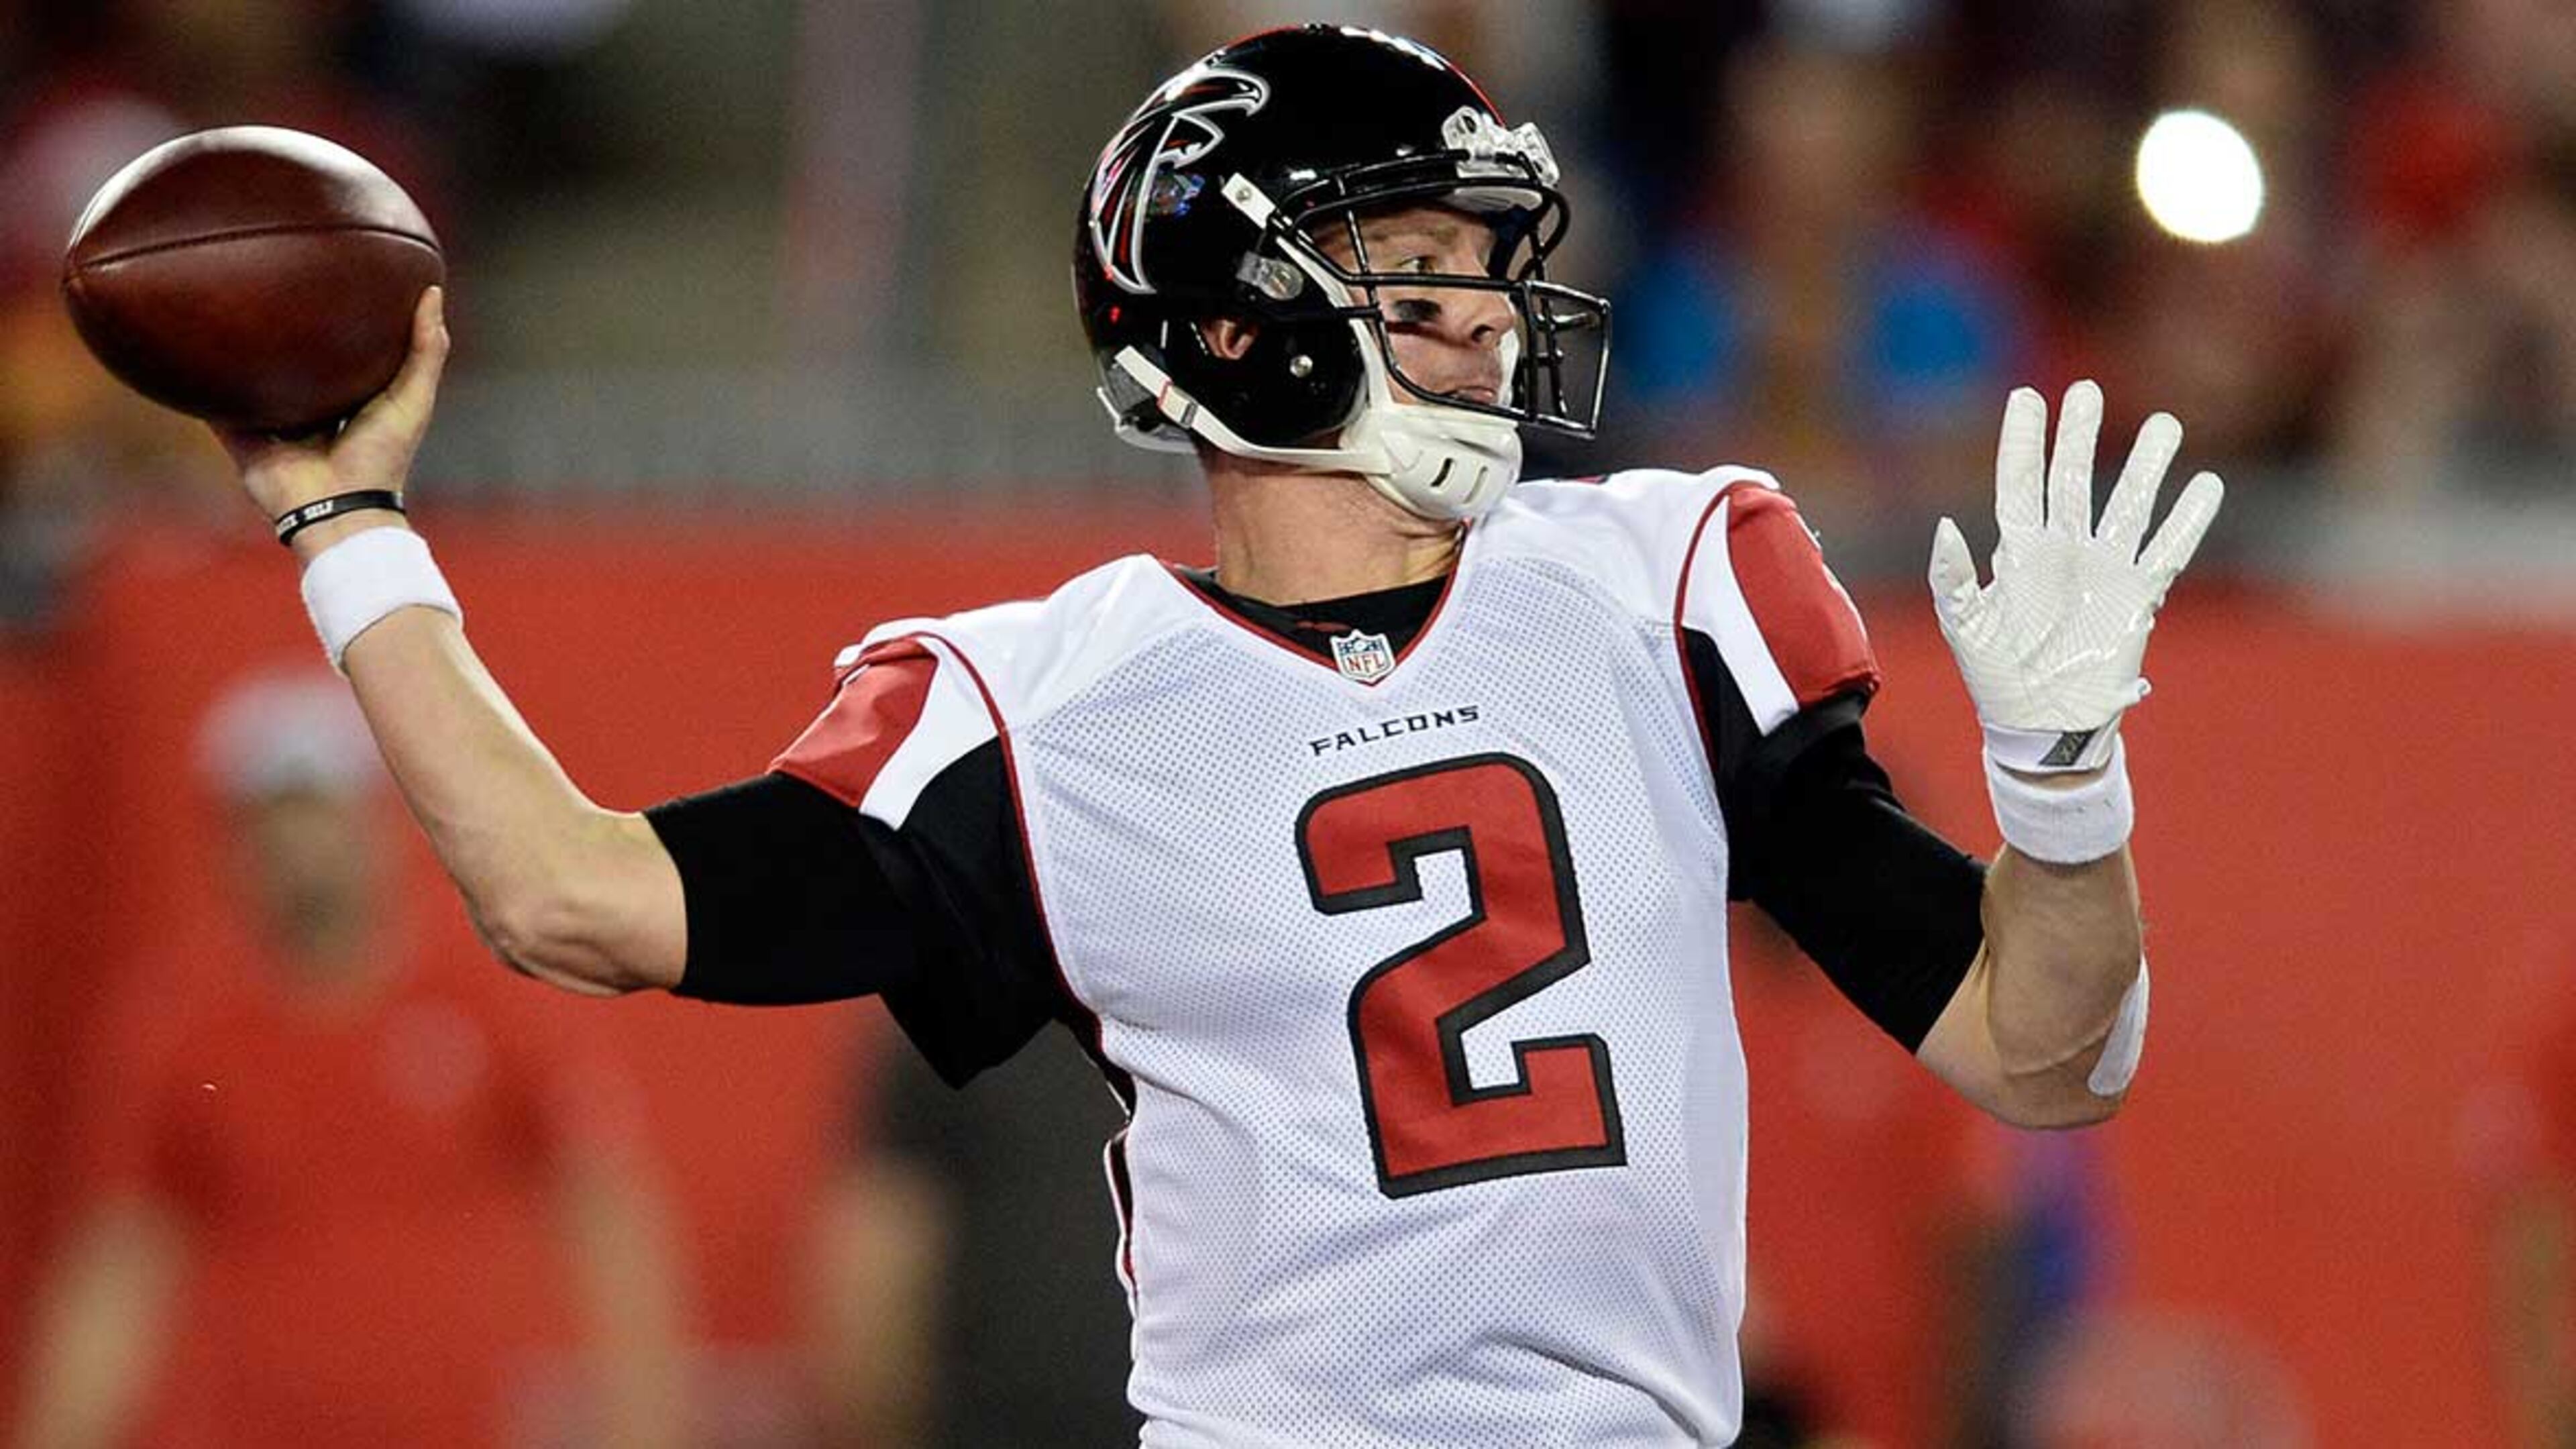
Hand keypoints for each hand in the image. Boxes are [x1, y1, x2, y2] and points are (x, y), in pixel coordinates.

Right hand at [212, 287, 449, 555]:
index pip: (337, 349)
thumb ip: (426, 350)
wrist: (337, 506)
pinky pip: (212, 401)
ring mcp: (270, 418)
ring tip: (219, 302)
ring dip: (235, 350)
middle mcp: (306, 405)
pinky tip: (182, 343)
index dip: (335, 318)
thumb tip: (432, 292)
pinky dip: (199, 379)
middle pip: (288, 359)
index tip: (328, 276)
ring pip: (248, 375)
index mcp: (346, 396)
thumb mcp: (413, 398)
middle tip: (266, 280)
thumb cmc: (381, 457)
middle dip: (279, 329)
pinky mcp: (239, 431)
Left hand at [1928, 381, 2222, 772]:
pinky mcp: (2137, 596)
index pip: (2020, 483)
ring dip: (2145, 466)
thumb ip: (1952, 578)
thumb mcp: (1964, 627)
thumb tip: (1946, 527)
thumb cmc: (1994, 675)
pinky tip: (2205, 486)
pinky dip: (2187, 521)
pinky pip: (2167, 551)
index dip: (2024, 441)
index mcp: (2018, 550)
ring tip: (2164, 424)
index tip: (2026, 397)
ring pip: (2127, 504)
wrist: (2039, 724)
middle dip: (2081, 436)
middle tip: (2087, 390)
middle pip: (2074, 480)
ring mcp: (2103, 569)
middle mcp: (2063, 549)